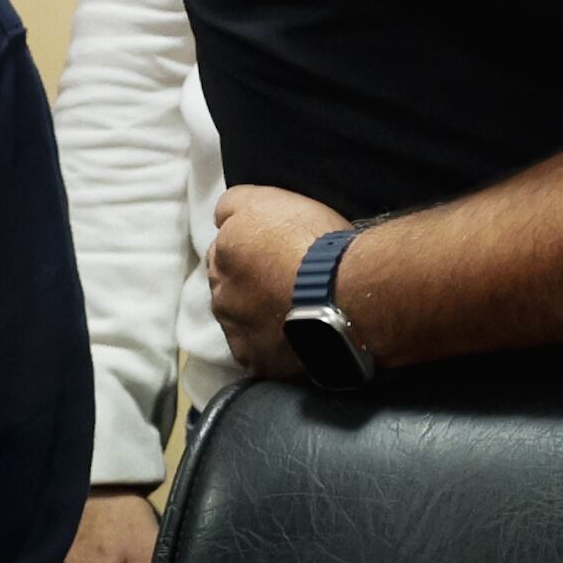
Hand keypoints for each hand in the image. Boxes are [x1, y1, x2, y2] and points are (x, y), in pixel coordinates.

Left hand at [206, 185, 346, 380]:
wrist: (342, 291)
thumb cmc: (310, 241)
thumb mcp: (267, 199)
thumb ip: (233, 205)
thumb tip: (221, 218)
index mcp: (220, 257)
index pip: (224, 251)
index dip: (251, 250)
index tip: (275, 252)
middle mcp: (220, 297)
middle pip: (230, 289)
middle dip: (251, 286)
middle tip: (287, 281)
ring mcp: (237, 333)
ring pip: (243, 323)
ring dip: (260, 318)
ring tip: (297, 311)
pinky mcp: (258, 363)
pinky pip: (261, 355)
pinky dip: (274, 347)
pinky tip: (297, 336)